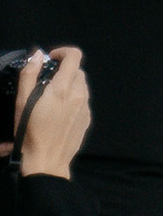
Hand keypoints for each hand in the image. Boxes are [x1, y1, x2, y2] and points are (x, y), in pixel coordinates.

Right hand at [16, 48, 89, 177]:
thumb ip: (29, 75)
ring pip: (81, 86)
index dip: (63, 52)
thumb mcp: (22, 103)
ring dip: (69, 85)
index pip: (74, 56)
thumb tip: (39, 55)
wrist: (46, 163)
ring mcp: (86, 108)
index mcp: (63, 88)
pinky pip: (83, 101)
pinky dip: (73, 99)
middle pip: (77, 71)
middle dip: (63, 71)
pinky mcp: (87, 120)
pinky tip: (59, 113)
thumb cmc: (29, 133)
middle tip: (46, 83)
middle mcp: (79, 95)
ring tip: (51, 100)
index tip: (51, 59)